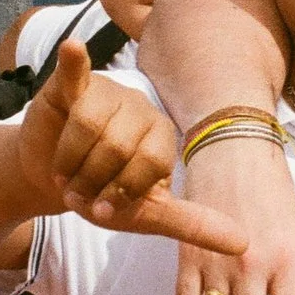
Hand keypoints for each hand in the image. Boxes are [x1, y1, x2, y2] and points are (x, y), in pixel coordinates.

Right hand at [23, 41, 247, 254]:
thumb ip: (192, 224)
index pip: (151, 162)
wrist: (50, 178)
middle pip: (118, 146)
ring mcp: (106, 94)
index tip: (102, 208)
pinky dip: (72, 62)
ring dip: (69, 161)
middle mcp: (140, 108)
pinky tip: (72, 49)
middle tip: (78, 191)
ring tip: (65, 172)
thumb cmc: (101, 192)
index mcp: (162, 136)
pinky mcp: (70, 88)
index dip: (121, 190)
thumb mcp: (146, 214)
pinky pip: (74, 73)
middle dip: (91, 180)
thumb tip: (243, 244)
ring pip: (88, 126)